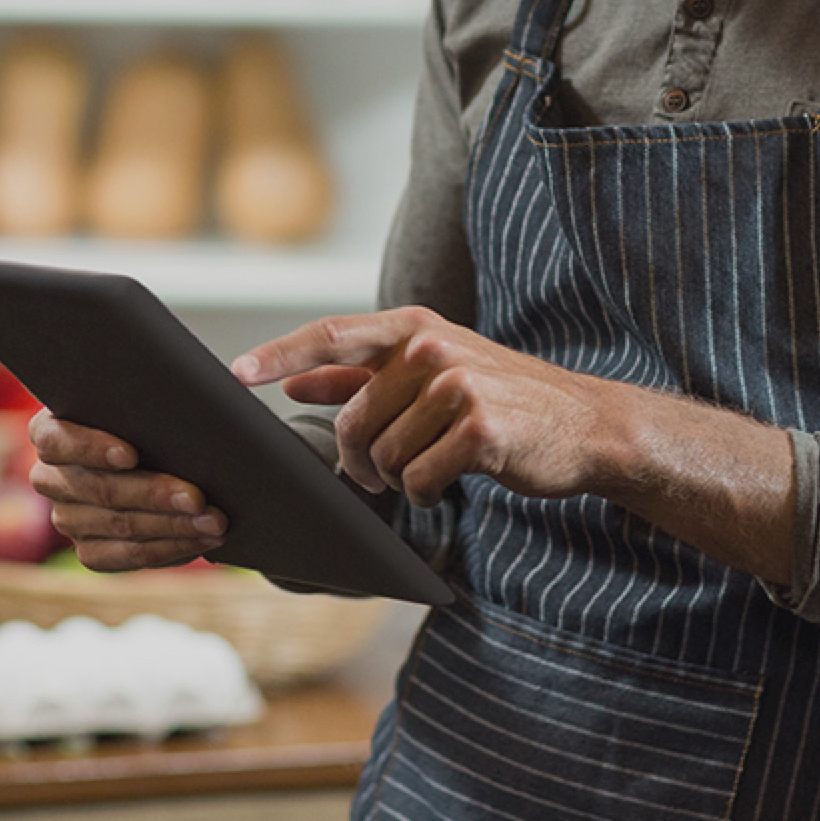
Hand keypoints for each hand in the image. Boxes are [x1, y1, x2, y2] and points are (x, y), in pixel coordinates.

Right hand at [28, 411, 227, 570]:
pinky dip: (170, 547)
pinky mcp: (91, 550)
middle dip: (154, 494)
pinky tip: (201, 538)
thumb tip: (205, 393)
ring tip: (214, 521)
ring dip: (173, 525)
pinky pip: (127, 556)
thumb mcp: (147, 399)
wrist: (160, 454)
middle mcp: (50, 478)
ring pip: (119, 525)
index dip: (91, 447)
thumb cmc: (151, 416)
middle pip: (98, 489)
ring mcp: (68, 517)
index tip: (131, 454)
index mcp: (51, 432)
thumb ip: (154, 394)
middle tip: (198, 498)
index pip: (56, 440)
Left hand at [233, 305, 639, 508]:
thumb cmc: (501, 399)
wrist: (585, 424)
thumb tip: (294, 380)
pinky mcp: (480, 429)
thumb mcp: (432, 373)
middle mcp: (434, 348)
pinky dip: (429, 491)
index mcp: (417, 329)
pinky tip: (454, 479)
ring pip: (385, 457)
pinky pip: (420, 479)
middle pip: (353, 421)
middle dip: (359, 461)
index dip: (279, 355)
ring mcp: (458, 386)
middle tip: (379, 475)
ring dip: (401, 479)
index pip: (332, 335)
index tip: (234, 375)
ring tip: (435, 466)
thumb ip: (362, 374)